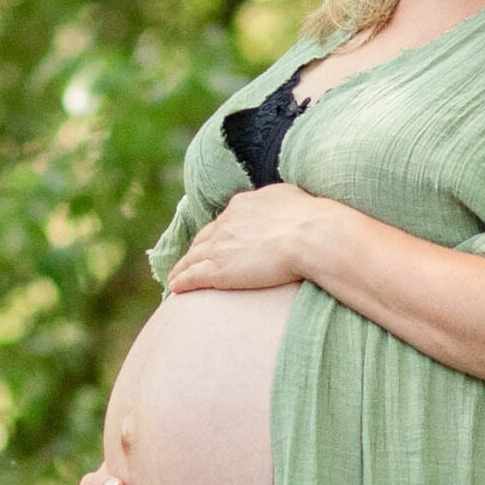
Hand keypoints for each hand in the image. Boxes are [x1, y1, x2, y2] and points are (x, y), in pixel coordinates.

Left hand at [162, 183, 352, 295]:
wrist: (309, 236)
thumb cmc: (309, 218)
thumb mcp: (288, 197)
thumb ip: (274, 201)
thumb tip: (277, 203)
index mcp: (241, 206)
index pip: (223, 222)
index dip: (217, 234)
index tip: (213, 242)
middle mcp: (225, 223)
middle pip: (203, 239)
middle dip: (194, 250)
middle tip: (188, 260)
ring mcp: (219, 247)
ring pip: (192, 258)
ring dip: (181, 268)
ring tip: (175, 277)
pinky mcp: (218, 270)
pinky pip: (192, 276)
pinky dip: (180, 281)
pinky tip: (174, 287)